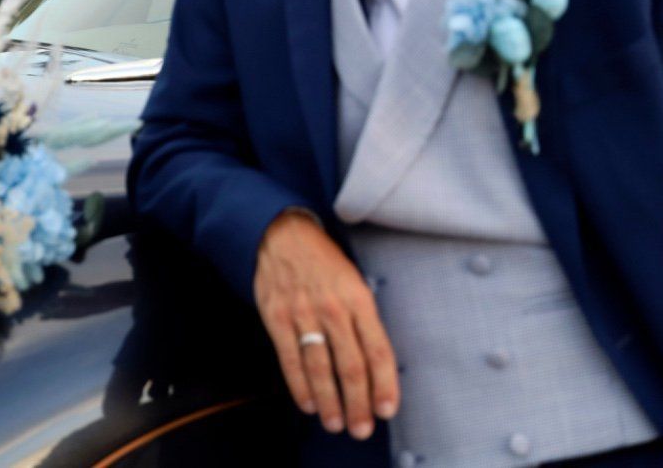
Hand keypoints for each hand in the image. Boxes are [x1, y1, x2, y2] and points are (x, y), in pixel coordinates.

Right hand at [253, 211, 398, 440]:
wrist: (282, 233)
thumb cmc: (325, 262)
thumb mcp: (355, 281)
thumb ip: (364, 319)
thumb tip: (377, 365)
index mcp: (359, 299)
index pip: (378, 351)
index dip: (385, 385)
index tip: (386, 411)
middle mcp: (333, 308)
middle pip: (351, 366)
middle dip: (358, 404)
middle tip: (361, 429)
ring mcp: (302, 313)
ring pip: (320, 367)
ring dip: (330, 401)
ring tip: (337, 424)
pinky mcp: (276, 316)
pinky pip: (289, 358)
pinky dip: (299, 385)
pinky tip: (308, 404)